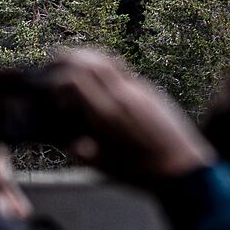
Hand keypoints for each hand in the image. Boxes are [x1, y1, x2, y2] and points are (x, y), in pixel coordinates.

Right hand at [43, 49, 212, 184]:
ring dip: (89, 57)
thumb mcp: (102, 168)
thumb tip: (69, 142)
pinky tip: (99, 76)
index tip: (46, 85)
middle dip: (69, 57)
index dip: (57, 78)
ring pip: (110, 61)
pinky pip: (124, 70)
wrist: (182, 164)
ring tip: (73, 60)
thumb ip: (81, 152)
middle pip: (92, 62)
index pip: (76, 80)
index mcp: (107, 115)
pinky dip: (106, 66)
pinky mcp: (151, 91)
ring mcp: (139, 90)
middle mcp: (122, 96)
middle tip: (52, 58)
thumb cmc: (141, 172)